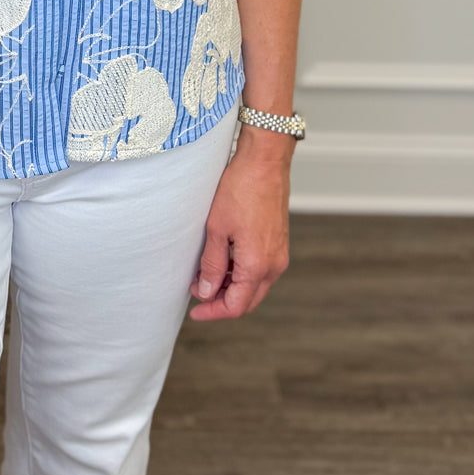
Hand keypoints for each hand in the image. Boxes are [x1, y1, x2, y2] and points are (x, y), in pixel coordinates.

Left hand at [188, 130, 291, 320]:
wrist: (264, 162)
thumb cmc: (240, 189)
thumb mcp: (217, 229)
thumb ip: (212, 265)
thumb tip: (207, 292)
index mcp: (258, 265)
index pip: (236, 306)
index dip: (214, 312)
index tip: (195, 311)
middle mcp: (274, 265)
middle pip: (248, 300)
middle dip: (222, 302)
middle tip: (198, 293)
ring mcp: (279, 254)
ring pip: (254, 286)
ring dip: (231, 287)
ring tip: (205, 275)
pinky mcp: (278, 243)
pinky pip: (260, 270)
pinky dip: (241, 273)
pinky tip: (222, 261)